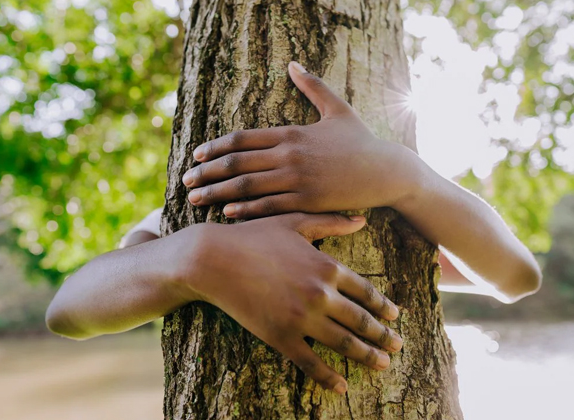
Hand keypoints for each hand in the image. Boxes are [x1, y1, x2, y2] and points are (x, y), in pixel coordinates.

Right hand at [181, 213, 401, 393]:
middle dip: (383, 336)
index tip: (396, 317)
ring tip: (383, 365)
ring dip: (367, 356)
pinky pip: (311, 362)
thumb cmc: (253, 236)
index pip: (366, 292)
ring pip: (344, 343)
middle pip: (361, 320)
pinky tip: (341, 386)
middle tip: (398, 347)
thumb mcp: (294, 222)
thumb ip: (331, 223)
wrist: (213, 259)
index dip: (383, 306)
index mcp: (327, 266)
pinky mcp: (280, 336)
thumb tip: (362, 220)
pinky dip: (328, 377)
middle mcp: (320, 294)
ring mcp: (301, 318)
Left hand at [182, 61, 419, 218]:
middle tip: (186, 180)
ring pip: (248, 186)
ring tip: (197, 198)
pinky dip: (246, 210)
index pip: (243, 138)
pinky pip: (270, 206)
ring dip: (218, 193)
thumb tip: (294, 64)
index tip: (197, 154)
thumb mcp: (338, 108)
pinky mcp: (308, 201)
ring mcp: (298, 179)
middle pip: (237, 163)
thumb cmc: (362, 140)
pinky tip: (227, 213)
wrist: (387, 171)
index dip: (216, 146)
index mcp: (292, 132)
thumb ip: (313, 86)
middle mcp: (290, 155)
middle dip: (208, 172)